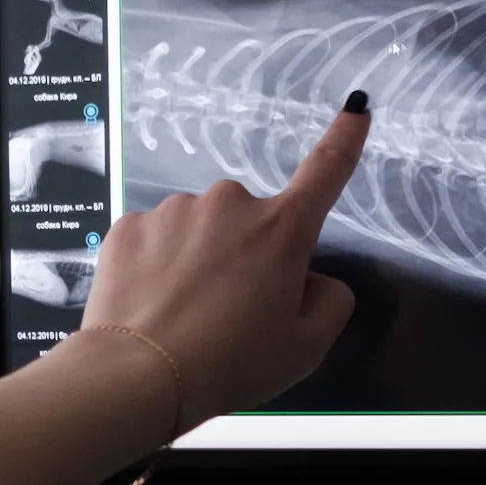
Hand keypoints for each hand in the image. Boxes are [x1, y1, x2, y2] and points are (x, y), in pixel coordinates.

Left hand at [79, 90, 370, 429]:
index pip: (326, 171)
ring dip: (198, 259)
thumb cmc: (230, 365)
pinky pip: (155, 240)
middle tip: (230, 312)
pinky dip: (156, 266)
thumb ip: (328, 302)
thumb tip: (311, 278)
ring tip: (186, 315)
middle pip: (250, 223)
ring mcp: (174, 210)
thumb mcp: (305, 348)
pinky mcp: (129, 225)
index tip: (356, 107)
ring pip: (198, 230)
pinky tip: (152, 304)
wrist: (138, 377)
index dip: (345, 138)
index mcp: (282, 230)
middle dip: (245, 254)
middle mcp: (229, 203)